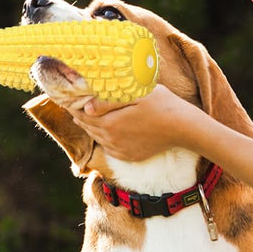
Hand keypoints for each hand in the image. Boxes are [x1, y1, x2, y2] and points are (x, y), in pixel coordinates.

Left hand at [69, 84, 197, 162]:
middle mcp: (111, 140)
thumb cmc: (162, 104)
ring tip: (86, 114)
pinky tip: (105, 128)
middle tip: (73, 104)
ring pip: (96, 137)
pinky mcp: (129, 156)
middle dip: (79, 115)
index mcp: (110, 124)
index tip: (68, 96)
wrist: (183, 128)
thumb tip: (86, 106)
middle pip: (87, 126)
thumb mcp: (137, 95)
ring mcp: (120, 150)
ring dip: (90, 126)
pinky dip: (103, 137)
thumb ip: (109, 101)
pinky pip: (108, 147)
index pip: (82, 114)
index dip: (73, 105)